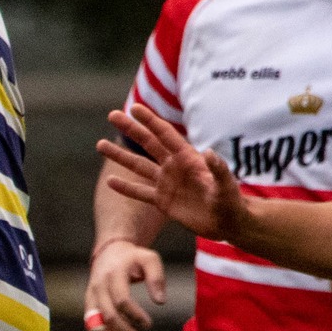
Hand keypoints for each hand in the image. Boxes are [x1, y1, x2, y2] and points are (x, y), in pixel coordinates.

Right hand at [84, 240, 166, 330]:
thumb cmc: (133, 257)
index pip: (121, 300)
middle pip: (109, 315)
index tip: (148, 324)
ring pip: (96, 322)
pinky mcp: (89, 302)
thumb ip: (156, 278)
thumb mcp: (149, 259)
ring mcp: (91, 294)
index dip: (135, 315)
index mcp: (114, 274)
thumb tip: (160, 302)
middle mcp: (99, 285)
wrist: (110, 252)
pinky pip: (92, 323)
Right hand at [97, 105, 247, 241]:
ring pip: (138, 166)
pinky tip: (110, 182)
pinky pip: (140, 192)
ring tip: (100, 144)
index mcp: (188, 157)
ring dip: (120, 156)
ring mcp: (166, 183)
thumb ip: (219, 169)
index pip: (165, 135)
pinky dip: (125, 188)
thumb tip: (210, 152)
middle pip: (147, 143)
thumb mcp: (227, 185)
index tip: (135, 108)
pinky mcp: (162, 201)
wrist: (227, 222)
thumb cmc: (231, 201)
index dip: (150, 121)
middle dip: (130, 129)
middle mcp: (173, 166)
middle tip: (112, 115)